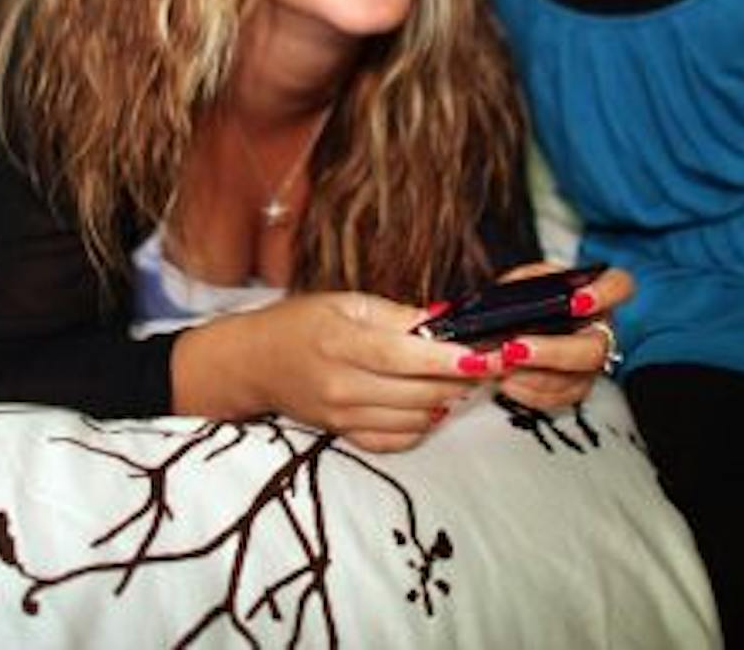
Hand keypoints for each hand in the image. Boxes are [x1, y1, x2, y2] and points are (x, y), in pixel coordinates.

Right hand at [214, 292, 503, 452]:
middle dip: (463, 379)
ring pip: (416, 419)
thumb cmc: (299, 324)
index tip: (487, 355)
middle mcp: (342, 386)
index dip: (451, 359)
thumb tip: (446, 320)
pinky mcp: (344, 436)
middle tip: (489, 360)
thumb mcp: (345, 303)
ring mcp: (343, 417)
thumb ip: (397, 315)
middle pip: (419, 392)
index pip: (406, 357)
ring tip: (461, 376)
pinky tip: (430, 402)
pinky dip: (423, 424)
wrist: (254, 363)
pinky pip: (398, 440)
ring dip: (447, 399)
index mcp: (341, 344)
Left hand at [490, 261, 634, 411]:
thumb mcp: (526, 280)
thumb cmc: (531, 300)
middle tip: (513, 348)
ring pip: (574, 380)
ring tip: (497, 366)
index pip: (618, 286)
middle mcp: (599, 331)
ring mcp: (590, 364)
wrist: (522, 327)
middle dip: (551, 351)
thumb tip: (504, 300)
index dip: (604, 294)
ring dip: (530, 376)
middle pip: (593, 349)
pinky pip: (558, 398)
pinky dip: (528, 392)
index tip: (576, 302)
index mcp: (594, 295)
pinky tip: (506, 381)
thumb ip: (520, 284)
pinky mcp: (575, 388)